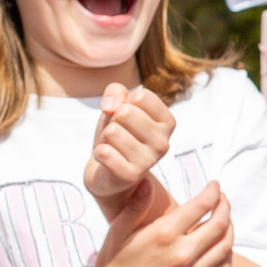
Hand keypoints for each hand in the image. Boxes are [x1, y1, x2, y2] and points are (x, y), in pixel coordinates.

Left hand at [84, 85, 174, 205]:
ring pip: (113, 131)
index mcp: (167, 122)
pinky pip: (104, 152)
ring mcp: (149, 161)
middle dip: (113, 120)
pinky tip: (108, 160)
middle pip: (125, 112)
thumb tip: (110, 107)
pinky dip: (99, 152)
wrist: (109, 169)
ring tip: (114, 147)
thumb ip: (116, 91)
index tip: (126, 117)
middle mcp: (163, 142)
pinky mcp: (131, 176)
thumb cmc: (119, 132)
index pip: (141, 96)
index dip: (124, 102)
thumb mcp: (118, 106)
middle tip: (118, 134)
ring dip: (105, 137)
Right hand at [87, 179, 234, 266]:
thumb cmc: (112, 264)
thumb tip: (147, 181)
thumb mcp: (118, 230)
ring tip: (224, 219)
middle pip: (219, 224)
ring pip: (225, 246)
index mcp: (163, 235)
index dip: (212, 191)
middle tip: (222, 199)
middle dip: (225, 206)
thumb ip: (136, 205)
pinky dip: (226, 253)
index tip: (214, 185)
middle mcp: (181, 254)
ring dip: (229, 228)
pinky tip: (220, 244)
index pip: (201, 206)